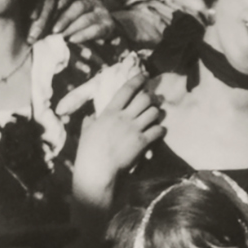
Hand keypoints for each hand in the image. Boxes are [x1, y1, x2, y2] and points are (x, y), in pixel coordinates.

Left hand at [33, 0, 119, 49]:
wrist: (109, 32)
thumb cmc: (79, 23)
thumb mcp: (67, 15)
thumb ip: (54, 14)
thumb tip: (33, 18)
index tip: (50, 10)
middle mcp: (92, 0)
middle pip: (78, 6)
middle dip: (64, 18)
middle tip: (53, 30)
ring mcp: (101, 12)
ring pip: (86, 18)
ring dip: (72, 28)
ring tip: (61, 37)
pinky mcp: (108, 25)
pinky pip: (95, 29)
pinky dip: (83, 35)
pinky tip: (72, 40)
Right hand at [71, 62, 164, 206]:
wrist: (96, 171)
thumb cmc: (88, 153)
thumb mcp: (86, 132)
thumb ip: (90, 121)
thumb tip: (90, 117)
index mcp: (109, 112)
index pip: (126, 90)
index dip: (137, 80)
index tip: (144, 76)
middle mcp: (123, 118)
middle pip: (145, 98)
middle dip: (151, 98)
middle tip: (153, 101)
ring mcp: (134, 129)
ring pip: (154, 112)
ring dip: (157, 113)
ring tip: (156, 116)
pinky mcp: (142, 143)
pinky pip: (158, 130)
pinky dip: (161, 130)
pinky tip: (159, 132)